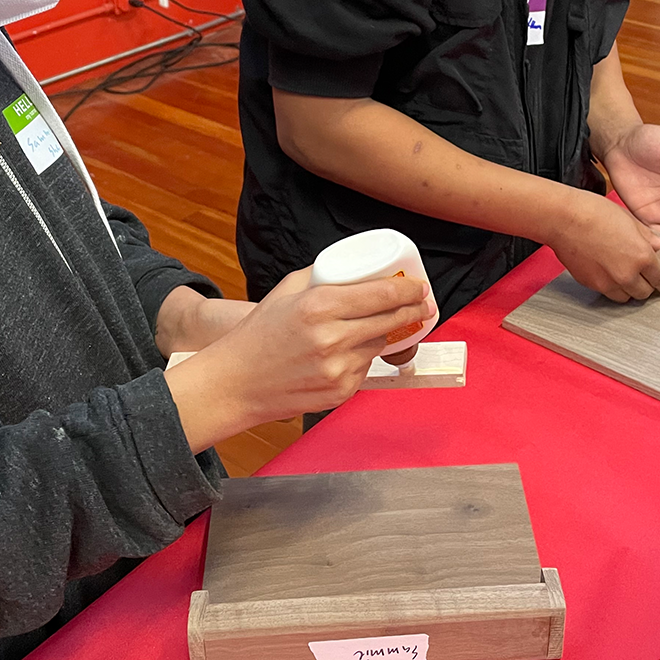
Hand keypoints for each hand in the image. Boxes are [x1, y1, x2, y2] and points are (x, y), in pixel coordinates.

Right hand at [164, 268, 433, 450]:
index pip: (382, 295)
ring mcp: (338, 369)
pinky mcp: (340, 392)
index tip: (420, 287)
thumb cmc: (259, 334)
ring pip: (379, 344)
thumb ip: (323, 275)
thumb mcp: (287, 291)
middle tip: (423, 304)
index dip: (409, 290)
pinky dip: (361, 358)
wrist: (236, 383)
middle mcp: (332, 337)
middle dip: (413, 310)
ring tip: (370, 326)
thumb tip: (357, 267)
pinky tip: (343, 354)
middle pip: (391, 320)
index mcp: (319, 306)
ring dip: (381, 333)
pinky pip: (365, 368)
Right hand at [548, 190, 659, 301]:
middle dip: (646, 285)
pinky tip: (607, 272)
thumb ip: (647, 236)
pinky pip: (607, 293)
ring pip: (626, 297)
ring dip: (628, 289)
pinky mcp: (591, 284)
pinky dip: (611, 287)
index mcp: (641, 256)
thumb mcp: (629, 219)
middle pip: (645, 293)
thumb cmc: (592, 213)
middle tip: (644, 276)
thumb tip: (658, 244)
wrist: (563, 219)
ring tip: (624, 275)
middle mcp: (627, 274)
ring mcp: (608, 282)